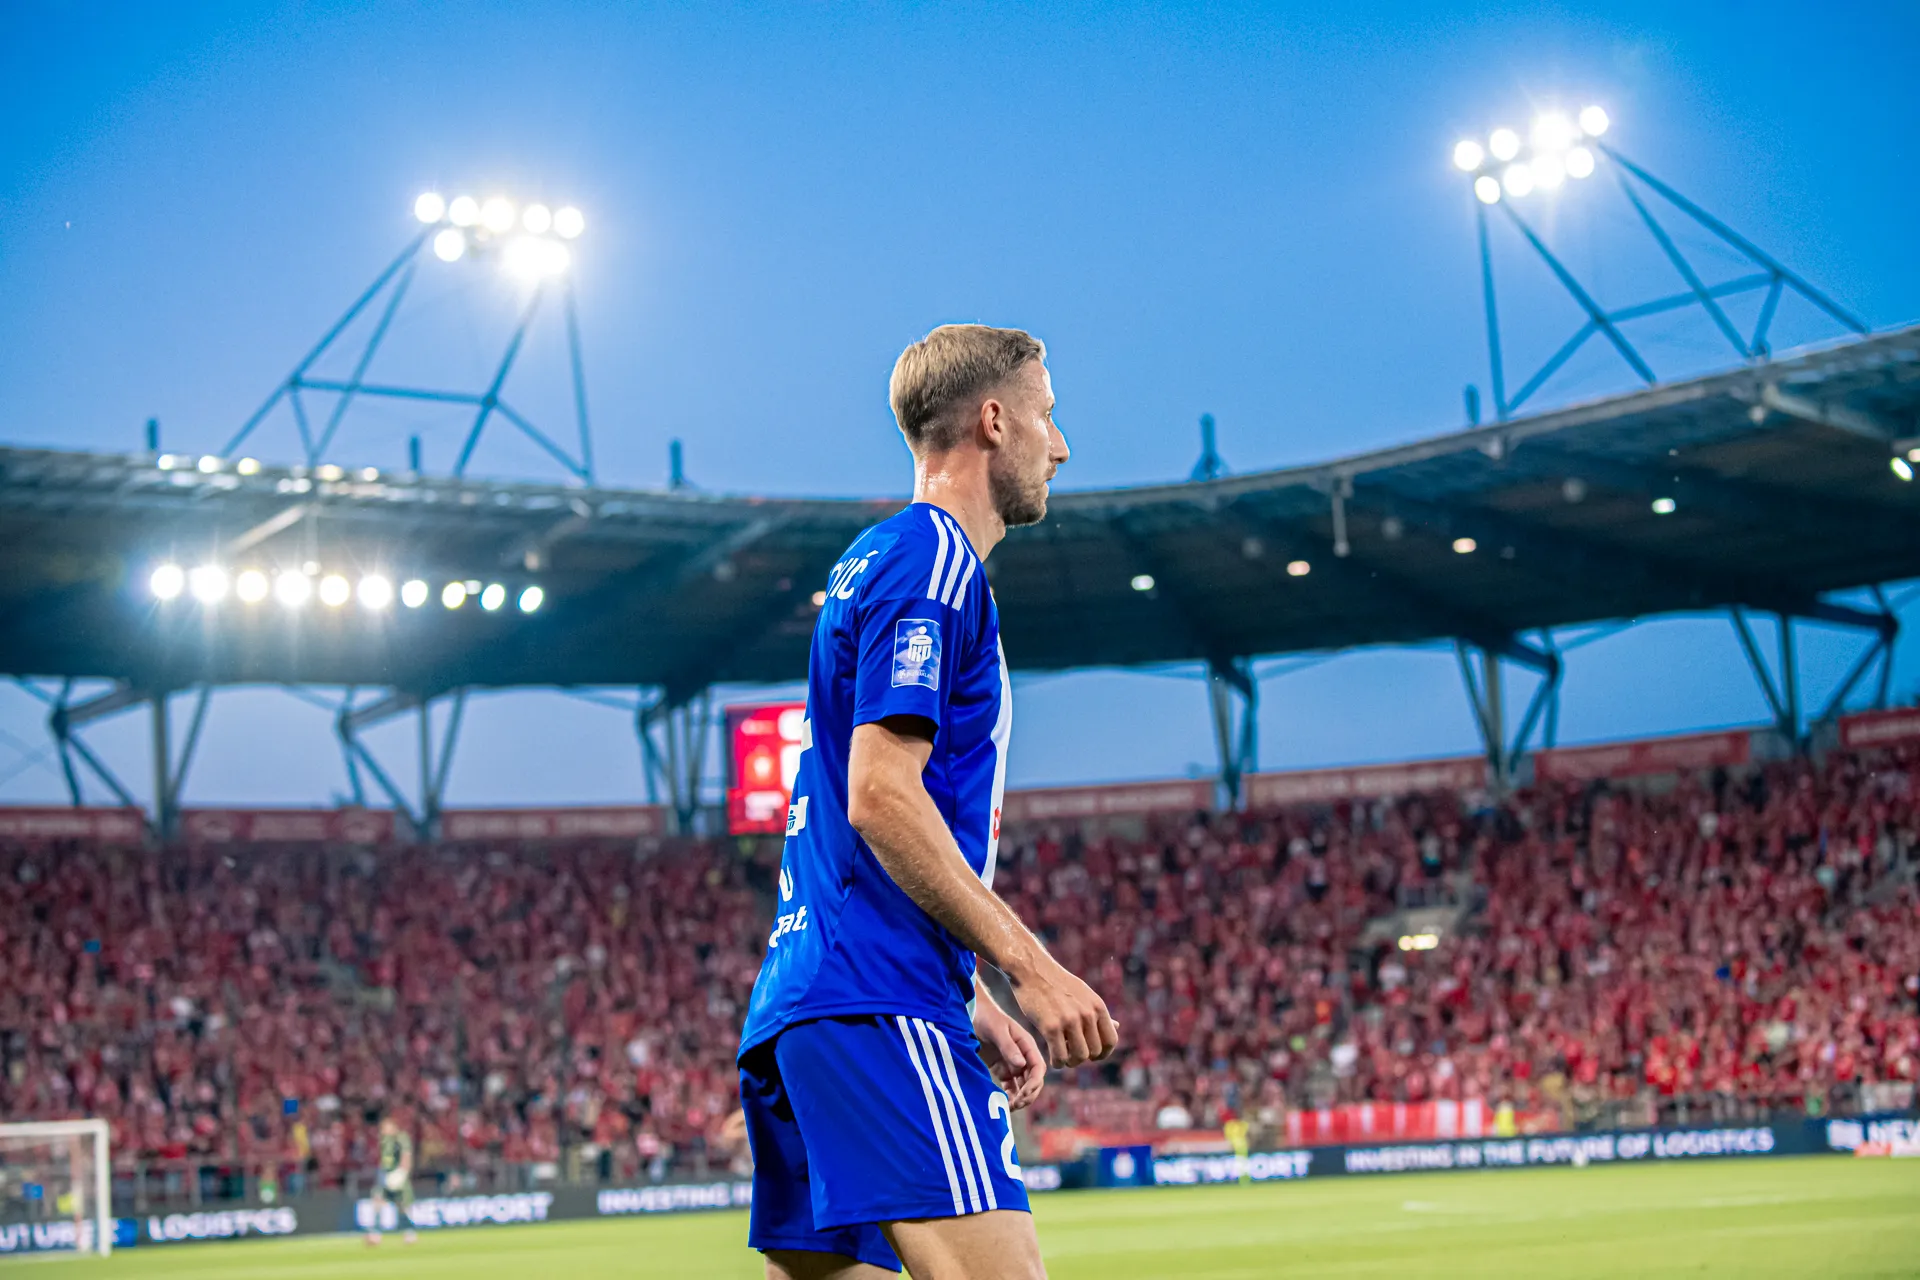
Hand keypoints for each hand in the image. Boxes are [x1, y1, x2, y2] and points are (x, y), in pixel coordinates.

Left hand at [974, 994, 1045, 1109]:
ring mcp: (1013, 1063)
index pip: (1038, 1067)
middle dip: (1028, 1095)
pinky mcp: (1001, 1069)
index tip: (1024, 1094)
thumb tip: (1021, 1066)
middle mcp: (1023, 1055)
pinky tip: (1003, 1104)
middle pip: (1033, 1080)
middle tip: (1015, 1105)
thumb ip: (1009, 1046)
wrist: (970, 1012)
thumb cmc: (985, 1017)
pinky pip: (1010, 1087)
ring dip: (1020, 1098)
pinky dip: (1009, 1097)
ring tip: (1009, 1107)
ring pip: (1023, 1086)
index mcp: (1026, 1044)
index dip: (1034, 1083)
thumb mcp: (997, 1029)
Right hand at [1008, 957, 1118, 1069]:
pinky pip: (1060, 1056)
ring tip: (1062, 1056)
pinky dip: (1057, 1063)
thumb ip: (1098, 1013)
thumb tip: (1117, 1026)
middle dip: (1083, 1057)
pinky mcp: (1050, 1027)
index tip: (1092, 1056)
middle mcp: (1086, 1014)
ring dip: (1070, 1062)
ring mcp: (1069, 1021)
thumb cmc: (1057, 983)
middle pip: (1094, 1052)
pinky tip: (1053, 1058)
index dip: (1103, 1053)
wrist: (1032, 970)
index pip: (1111, 1040)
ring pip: (1079, 1057)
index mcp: (1097, 1006)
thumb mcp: (1083, 994)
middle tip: (1071, 1053)